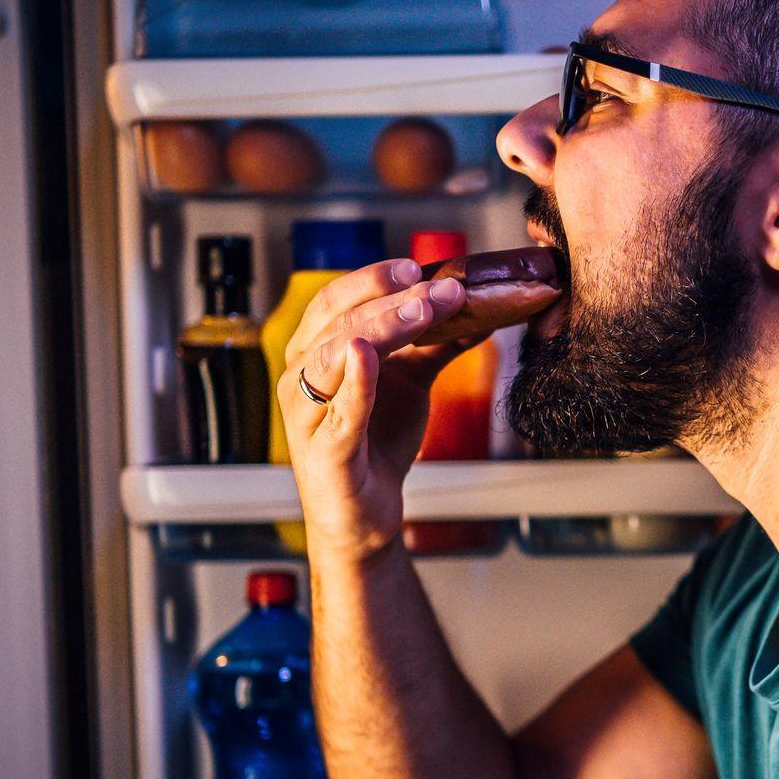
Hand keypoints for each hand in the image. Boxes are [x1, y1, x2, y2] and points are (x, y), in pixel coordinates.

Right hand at [277, 259, 479, 561]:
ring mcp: (306, 414)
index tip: (420, 267)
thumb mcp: (411, 381)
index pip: (337, 299)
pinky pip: (338, 411)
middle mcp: (300, 376)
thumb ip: (436, 343)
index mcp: (314, 351)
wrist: (367, 512)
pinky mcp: (324, 451)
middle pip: (339, 320)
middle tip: (443, 287)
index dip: (375, 278)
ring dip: (383, 327)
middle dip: (392, 298)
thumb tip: (477, 307)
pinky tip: (367, 355)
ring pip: (335, 356)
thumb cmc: (378, 442)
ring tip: (423, 309)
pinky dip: (355, 382)